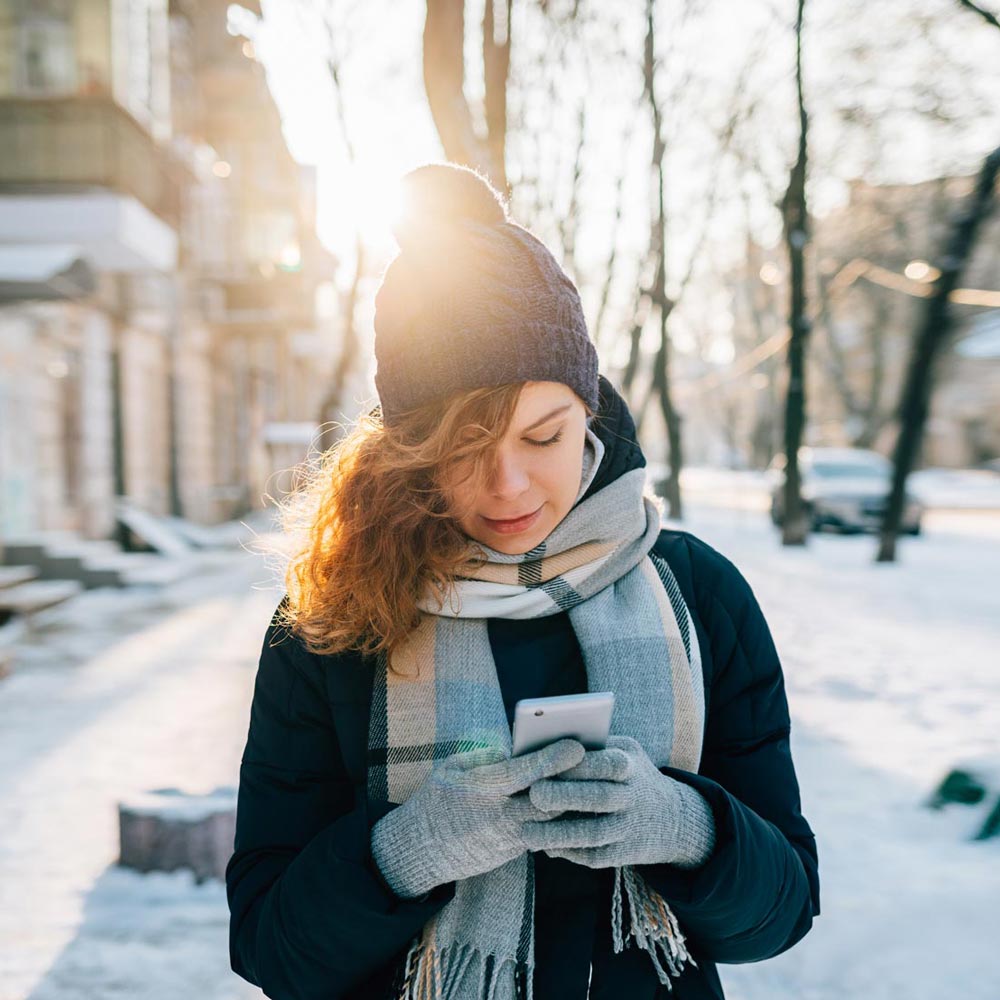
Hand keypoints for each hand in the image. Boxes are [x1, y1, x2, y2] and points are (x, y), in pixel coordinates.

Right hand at [370, 738, 583, 897]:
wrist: (419, 850)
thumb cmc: (436, 799)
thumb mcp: (451, 768)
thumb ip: (484, 756)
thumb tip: (515, 748)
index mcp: (481, 789)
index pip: (524, 773)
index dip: (551, 759)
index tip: (576, 745)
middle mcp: (497, 816)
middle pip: (546, 801)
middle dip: (572, 783)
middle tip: (598, 763)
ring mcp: (505, 838)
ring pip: (550, 821)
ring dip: (571, 803)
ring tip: (594, 781)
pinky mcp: (510, 853)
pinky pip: (541, 834)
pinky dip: (557, 820)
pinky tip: (575, 804)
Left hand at [521, 735, 715, 869]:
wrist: (670, 818)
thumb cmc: (630, 775)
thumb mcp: (623, 751)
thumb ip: (593, 748)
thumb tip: (546, 746)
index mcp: (630, 764)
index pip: (606, 763)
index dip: (577, 766)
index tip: (546, 765)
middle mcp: (634, 797)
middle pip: (600, 797)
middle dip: (566, 796)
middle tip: (534, 794)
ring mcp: (630, 827)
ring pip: (595, 834)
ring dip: (560, 834)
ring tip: (527, 833)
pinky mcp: (624, 854)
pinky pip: (595, 856)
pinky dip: (570, 852)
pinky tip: (546, 846)